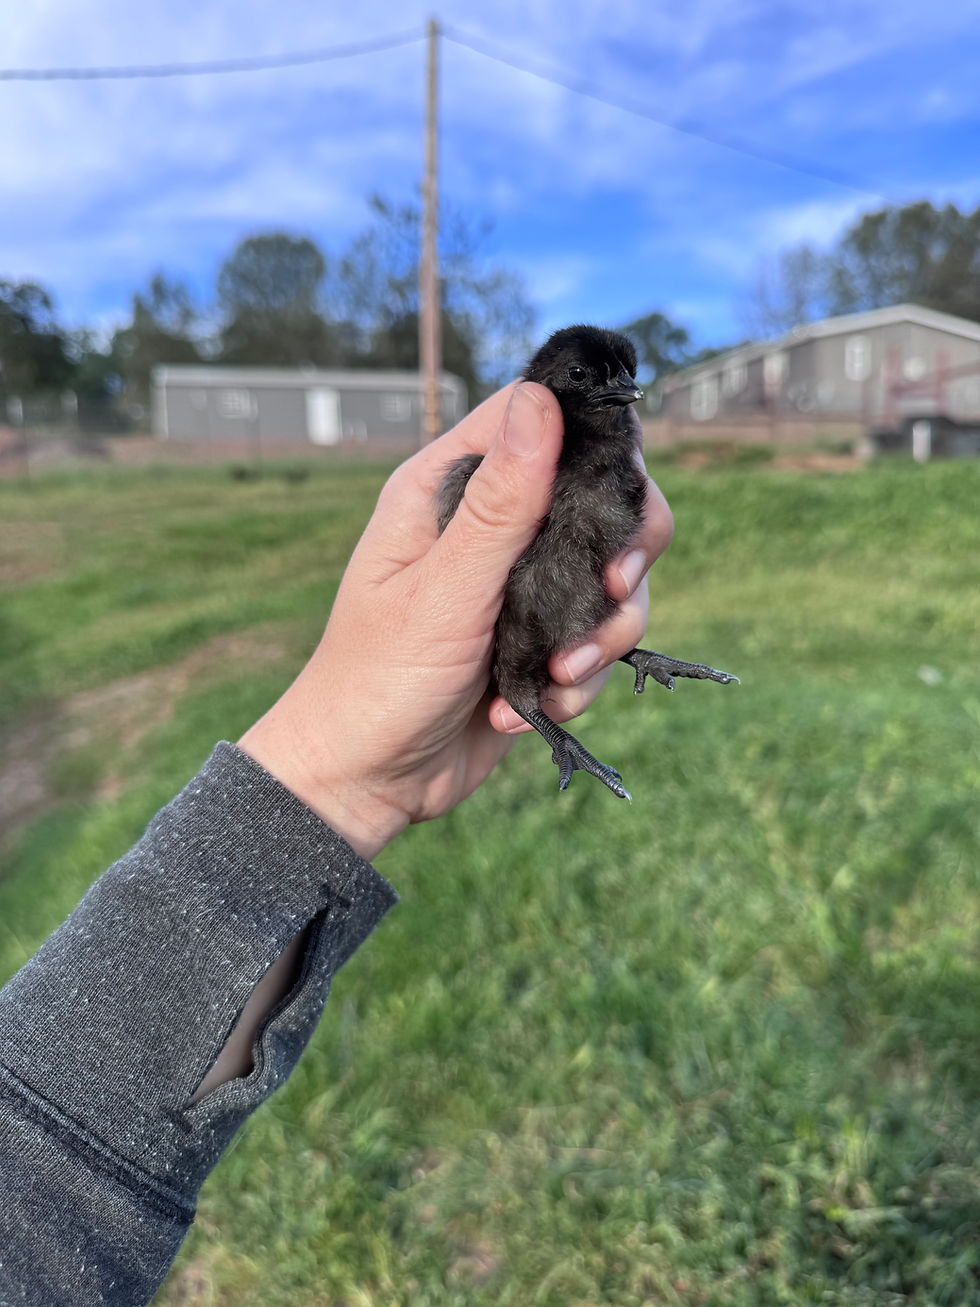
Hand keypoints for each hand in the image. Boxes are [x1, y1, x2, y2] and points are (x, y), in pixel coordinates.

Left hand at [238, 381, 673, 860]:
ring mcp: (521, 585)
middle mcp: (490, 527)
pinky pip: (598, 639)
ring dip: (602, 632)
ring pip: (612, 576)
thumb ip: (498, 504)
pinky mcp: (540, 641)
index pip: (533, 418)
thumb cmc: (378, 679)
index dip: (589, 434)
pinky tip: (533, 706)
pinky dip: (581, 678)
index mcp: (448, 490)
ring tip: (558, 674)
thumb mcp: (443, 590)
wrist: (368, 781)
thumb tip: (541, 401)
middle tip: (610, 587)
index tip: (619, 484)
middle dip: (622, 549)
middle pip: (600, 497)